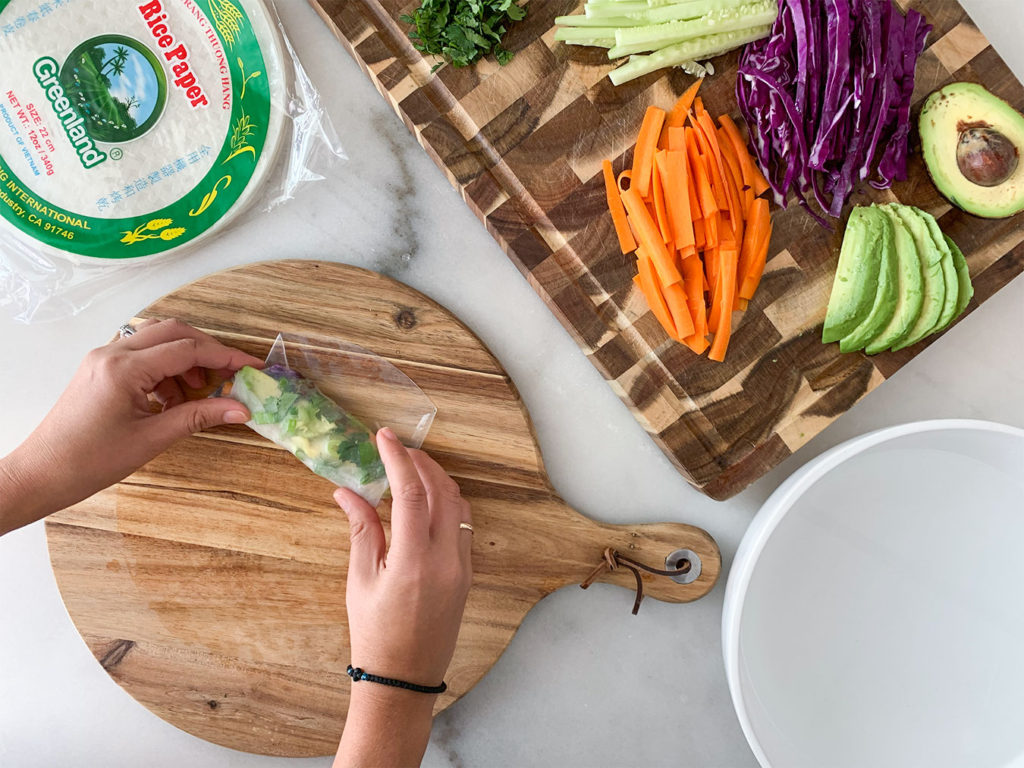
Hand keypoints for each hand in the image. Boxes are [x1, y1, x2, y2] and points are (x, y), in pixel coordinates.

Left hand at [0, 319, 262, 534]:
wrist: (42, 474)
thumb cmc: (90, 461)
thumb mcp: (152, 439)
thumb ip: (198, 417)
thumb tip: (240, 409)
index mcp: (124, 368)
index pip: (186, 349)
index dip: (225, 356)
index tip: (251, 367)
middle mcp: (112, 353)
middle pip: (173, 331)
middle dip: (207, 350)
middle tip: (232, 374)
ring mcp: (103, 358)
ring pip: (156, 339)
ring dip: (185, 358)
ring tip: (199, 392)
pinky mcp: (100, 369)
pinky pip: (141, 355)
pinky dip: (165, 369)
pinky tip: (172, 398)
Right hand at [333, 428, 472, 766]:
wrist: (404, 679)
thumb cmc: (375, 634)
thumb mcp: (361, 580)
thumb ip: (361, 530)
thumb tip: (348, 490)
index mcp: (415, 560)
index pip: (413, 493)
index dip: (399, 459)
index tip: (385, 437)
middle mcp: (447, 559)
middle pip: (442, 491)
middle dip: (421, 463)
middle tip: (397, 448)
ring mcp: (462, 566)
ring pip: (459, 505)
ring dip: (438, 480)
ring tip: (411, 468)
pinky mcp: (467, 574)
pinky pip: (463, 525)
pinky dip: (448, 502)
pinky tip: (427, 499)